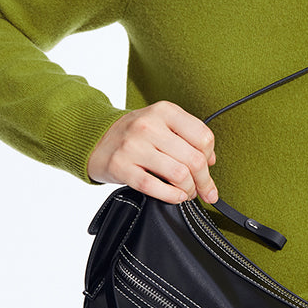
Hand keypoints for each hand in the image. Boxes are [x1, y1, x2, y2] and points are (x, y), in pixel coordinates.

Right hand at [87, 101, 217, 203]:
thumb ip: (188, 137)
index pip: (203, 137)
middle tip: (204, 190)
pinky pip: (154, 186)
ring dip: (189, 189)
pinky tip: (176, 196)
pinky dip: (172, 196)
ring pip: (178, 174)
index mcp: (164, 111)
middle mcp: (149, 125)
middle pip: (194, 159)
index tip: (208, 168)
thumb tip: (211, 161)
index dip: (210, 157)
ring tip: (187, 192)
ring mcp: (133, 146)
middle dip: (204, 181)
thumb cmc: (135, 133)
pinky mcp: (121, 166)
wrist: (96, 138)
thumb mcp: (162, 123)